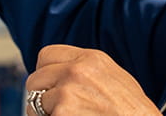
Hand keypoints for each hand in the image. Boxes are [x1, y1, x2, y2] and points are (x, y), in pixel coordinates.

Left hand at [24, 45, 160, 115]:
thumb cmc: (132, 111)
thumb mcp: (113, 77)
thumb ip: (86, 70)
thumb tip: (60, 71)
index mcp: (90, 58)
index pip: (45, 55)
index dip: (45, 72)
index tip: (51, 84)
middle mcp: (76, 71)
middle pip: (35, 79)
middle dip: (41, 95)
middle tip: (55, 108)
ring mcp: (67, 93)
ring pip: (34, 103)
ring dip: (45, 113)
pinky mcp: (63, 113)